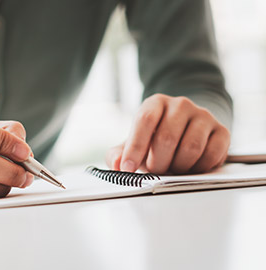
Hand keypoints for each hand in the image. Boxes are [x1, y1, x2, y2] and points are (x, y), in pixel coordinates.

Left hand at [106, 94, 229, 173]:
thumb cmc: (155, 140)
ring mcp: (203, 116)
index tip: (128, 168)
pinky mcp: (221, 131)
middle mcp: (180, 104)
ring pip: (191, 148)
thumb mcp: (133, 144)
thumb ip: (118, 154)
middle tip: (156, 170)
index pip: (145, 120)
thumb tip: (117, 164)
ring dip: (178, 167)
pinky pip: (211, 155)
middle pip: (167, 138)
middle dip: (158, 162)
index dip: (135, 147)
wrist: (185, 132)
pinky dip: (198, 168)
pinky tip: (190, 168)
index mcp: (156, 103)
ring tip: (172, 168)